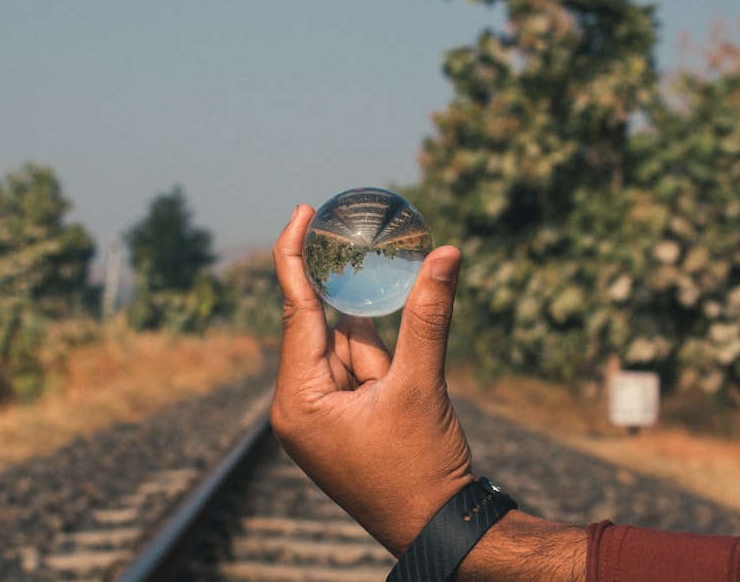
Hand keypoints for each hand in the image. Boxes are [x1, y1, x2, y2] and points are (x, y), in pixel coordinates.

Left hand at [270, 203, 473, 554]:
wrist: (439, 529)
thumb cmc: (421, 468)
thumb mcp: (422, 385)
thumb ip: (428, 316)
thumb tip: (445, 255)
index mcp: (299, 401)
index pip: (294, 312)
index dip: (295, 255)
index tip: (302, 210)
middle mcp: (299, 408)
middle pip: (325, 331)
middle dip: (361, 314)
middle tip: (373, 270)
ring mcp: (321, 418)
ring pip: (347, 351)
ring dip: (379, 347)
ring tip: (400, 376)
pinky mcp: (343, 424)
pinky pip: (357, 373)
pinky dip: (380, 359)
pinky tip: (402, 369)